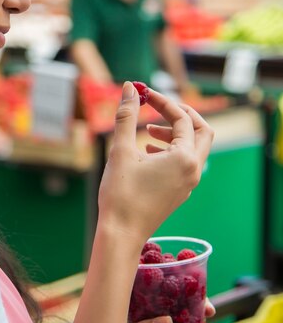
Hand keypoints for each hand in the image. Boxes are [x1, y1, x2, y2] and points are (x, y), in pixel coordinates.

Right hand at [98, 83, 213, 255]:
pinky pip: (185, 164)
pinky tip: (148, 152)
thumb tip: (129, 88)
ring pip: (194, 149)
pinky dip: (172, 151)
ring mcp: (188, 184)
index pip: (182, 118)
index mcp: (184, 158)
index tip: (144, 94)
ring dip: (176, 134)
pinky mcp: (179, 193)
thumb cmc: (120, 194)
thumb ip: (126, 116)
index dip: (163, 102)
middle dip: (182, 115)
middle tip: (161, 107)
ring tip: (148, 131)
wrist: (121, 234)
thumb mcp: (120, 151)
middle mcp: (192, 170)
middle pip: (202, 132)